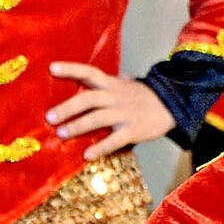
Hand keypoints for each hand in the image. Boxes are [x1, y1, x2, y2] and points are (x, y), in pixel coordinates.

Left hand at [46, 61, 175, 158]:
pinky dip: (100, 148)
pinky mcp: (133, 130)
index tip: (52, 68)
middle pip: (89, 98)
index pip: (89, 72)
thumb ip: (109, 81)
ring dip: (78, 126)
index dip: (71, 69)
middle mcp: (116, 97)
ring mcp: (125, 113)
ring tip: (62, 134)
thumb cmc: (144, 97)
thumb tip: (90, 76)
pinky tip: (87, 155)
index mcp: (112, 84)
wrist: (173, 105)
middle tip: (50, 117)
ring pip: (98, 118)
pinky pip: (115, 140)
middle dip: (68, 107)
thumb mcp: (127, 84)